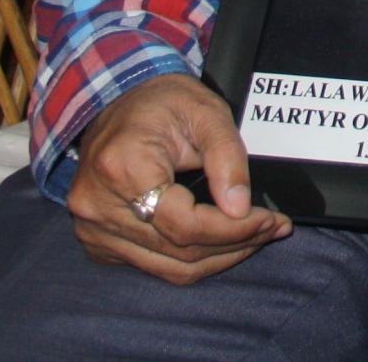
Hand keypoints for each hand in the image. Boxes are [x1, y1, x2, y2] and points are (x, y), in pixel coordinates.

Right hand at [66, 73, 289, 283]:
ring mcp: (93, 229)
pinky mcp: (98, 241)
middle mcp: (99, 206)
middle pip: (178, 250)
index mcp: (122, 168)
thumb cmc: (163, 101)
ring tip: (256, 237)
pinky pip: (152, 265)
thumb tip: (240, 208)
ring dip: (217, 258)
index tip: (270, 220)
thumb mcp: (206, 112)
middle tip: (274, 228)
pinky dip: (191, 260)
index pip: (184, 224)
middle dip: (235, 244)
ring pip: (167, 267)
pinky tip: (221, 242)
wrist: (117, 101)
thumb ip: (227, 158)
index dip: (233, 230)